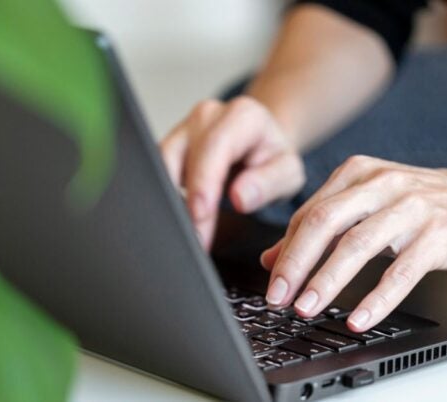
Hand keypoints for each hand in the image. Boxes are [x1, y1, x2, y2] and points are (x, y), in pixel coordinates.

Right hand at [160, 96, 305, 249]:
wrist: (262, 146)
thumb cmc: (274, 159)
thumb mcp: (288, 173)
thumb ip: (268, 183)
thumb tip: (239, 197)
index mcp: (242, 116)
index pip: (216, 146)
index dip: (204, 182)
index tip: (200, 216)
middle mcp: (208, 116)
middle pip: (184, 155)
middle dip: (186, 201)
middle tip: (193, 239)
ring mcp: (185, 128)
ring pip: (162, 162)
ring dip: (170, 200)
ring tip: (184, 232)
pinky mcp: (172, 145)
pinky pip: (158, 169)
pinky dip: (165, 196)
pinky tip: (176, 219)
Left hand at [261, 155, 446, 331]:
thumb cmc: (428, 205)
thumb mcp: (370, 205)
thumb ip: (324, 226)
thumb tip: (273, 257)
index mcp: (358, 173)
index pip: (308, 214)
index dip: (285, 251)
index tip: (272, 283)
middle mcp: (380, 184)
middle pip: (323, 222)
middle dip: (295, 264)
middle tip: (278, 297)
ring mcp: (410, 207)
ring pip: (357, 245)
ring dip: (326, 281)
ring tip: (307, 308)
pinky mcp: (438, 235)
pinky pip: (401, 272)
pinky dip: (377, 298)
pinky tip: (359, 318)